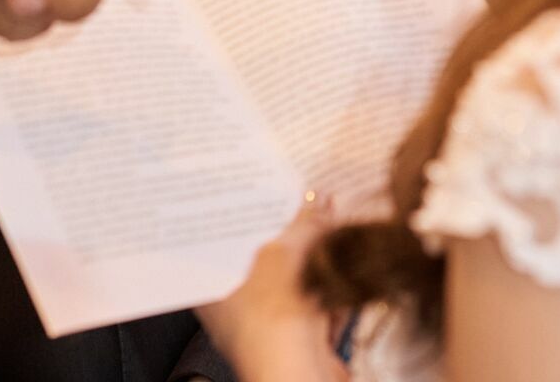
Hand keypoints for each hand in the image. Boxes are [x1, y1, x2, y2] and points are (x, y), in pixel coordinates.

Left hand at [198, 198, 347, 381]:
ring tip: (329, 220)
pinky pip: (319, 301)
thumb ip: (300, 225)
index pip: (224, 248)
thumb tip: (318, 203)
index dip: (242, 219)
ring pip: (297, 280)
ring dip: (315, 255)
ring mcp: (273, 327)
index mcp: (214, 293)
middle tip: (303, 201)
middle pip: (265, 260)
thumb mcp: (282, 256)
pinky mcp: (304, 338)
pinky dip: (331, 282)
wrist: (302, 376)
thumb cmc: (270, 323)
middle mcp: (238, 312)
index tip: (258, 195)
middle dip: (289, 234)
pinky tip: (344, 258)